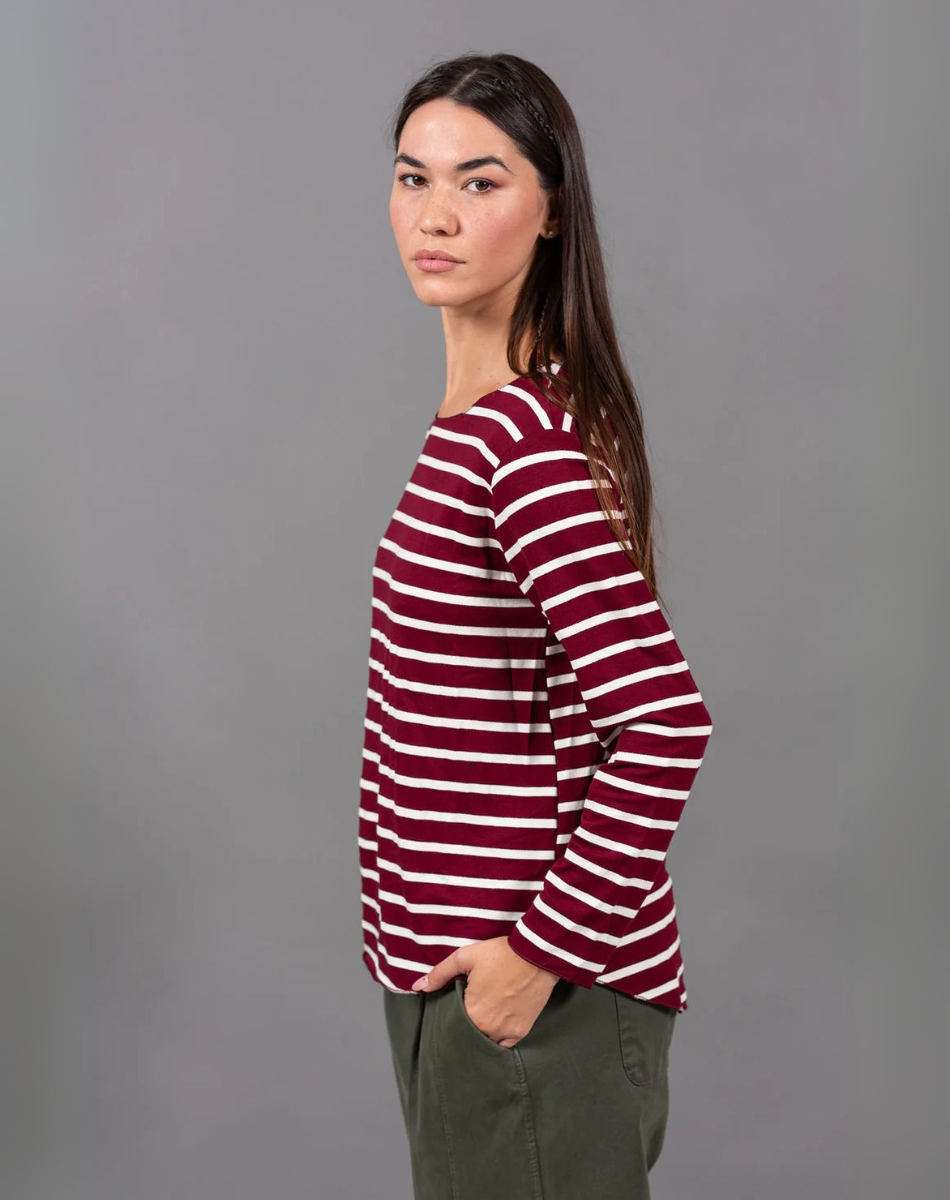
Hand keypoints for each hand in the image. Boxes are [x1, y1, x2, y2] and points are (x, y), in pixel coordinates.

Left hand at [411, 935, 559, 1047]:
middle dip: (463, 1031)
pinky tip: (494, 1030)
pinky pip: (504, 1045)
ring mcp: (506, 1033)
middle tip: (464, 1017)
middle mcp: (488, 1029)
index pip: (452, 1027)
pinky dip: (498, 1040)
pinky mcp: (521, 1031)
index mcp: (471, 1013)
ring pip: (485, 1044)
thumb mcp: (465, 957)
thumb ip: (439, 973)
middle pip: (468, 1037)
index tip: (450, 1014)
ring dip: (480, 1037)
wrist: (536, 955)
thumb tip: (417, 986)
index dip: (449, 1021)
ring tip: (479, 1023)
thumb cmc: (500, 954)